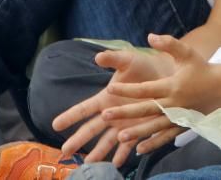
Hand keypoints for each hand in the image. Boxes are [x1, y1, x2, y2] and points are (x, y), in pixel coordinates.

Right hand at [53, 47, 174, 165]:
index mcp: (105, 98)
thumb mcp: (127, 60)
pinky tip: (117, 164)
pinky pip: (128, 145)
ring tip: (88, 164)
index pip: (84, 109)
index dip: (70, 116)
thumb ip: (113, 59)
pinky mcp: (138, 129)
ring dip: (98, 152)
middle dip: (78, 139)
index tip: (55, 125)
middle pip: (91, 129)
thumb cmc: (143, 67)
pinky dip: (122, 154)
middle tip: (64, 151)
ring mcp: (124, 124)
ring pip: (107, 141)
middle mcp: (112, 114)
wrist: (165, 75)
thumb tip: (98, 57)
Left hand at [98, 35, 220, 154]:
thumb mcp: (187, 53)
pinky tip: (139, 149)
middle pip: (146, 110)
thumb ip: (169, 43)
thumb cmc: (202, 68)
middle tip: (105, 115)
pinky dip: (153, 143)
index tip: (110, 88)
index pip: (145, 89)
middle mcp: (174, 104)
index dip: (128, 89)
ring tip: (119, 137)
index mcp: (172, 85)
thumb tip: (150, 36)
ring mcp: (178, 117)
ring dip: (137, 133)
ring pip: (154, 127)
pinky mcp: (183, 126)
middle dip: (124, 113)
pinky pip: (165, 137)